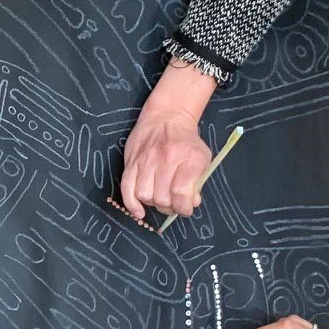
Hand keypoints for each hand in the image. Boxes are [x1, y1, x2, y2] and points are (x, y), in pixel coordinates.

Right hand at [119, 62, 218, 219]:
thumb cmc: (186, 141)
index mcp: (188, 159)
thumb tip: (190, 204)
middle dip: (168, 207)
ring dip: (152, 203)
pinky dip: (132, 204)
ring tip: (158, 198)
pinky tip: (139, 211)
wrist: (166, 117)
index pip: (181, 192)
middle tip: (172, 203)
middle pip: (162, 198)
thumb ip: (198, 182)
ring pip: (144, 195)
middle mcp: (166, 159)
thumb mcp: (202, 158)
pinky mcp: (131, 162)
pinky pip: (126, 188)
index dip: (183, 208)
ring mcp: (146, 160)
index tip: (185, 208)